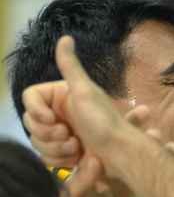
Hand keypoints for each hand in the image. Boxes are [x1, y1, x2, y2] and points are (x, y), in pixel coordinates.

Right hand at [21, 36, 147, 172]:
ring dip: (56, 149)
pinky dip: (60, 160)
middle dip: (49, 134)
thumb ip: (71, 66)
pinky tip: (77, 157)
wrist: (121, 153)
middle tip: (71, 136)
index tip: (53, 120)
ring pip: (37, 141)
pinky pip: (46, 157)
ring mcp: (60, 133)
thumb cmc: (104, 121)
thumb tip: (65, 37)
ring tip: (78, 147)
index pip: (29, 98)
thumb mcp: (86, 91)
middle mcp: (58, 112)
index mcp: (60, 96)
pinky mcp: (63, 152)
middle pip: (30, 123)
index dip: (37, 112)